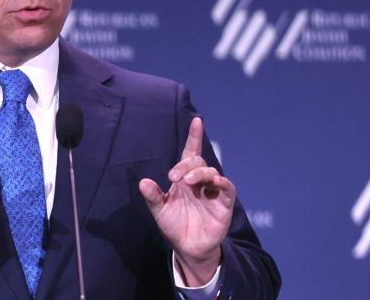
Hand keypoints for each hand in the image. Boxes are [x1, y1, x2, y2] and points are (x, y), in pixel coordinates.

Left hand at [139, 118, 235, 285]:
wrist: (188, 248)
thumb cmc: (175, 226)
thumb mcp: (160, 211)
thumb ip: (153, 197)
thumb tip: (143, 182)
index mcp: (184, 179)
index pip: (190, 153)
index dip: (194, 137)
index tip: (196, 121)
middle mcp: (200, 181)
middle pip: (197, 162)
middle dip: (186, 165)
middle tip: (174, 178)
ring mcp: (213, 191)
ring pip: (211, 172)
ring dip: (200, 173)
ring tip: (187, 183)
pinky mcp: (224, 202)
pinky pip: (227, 187)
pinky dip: (221, 182)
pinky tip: (213, 182)